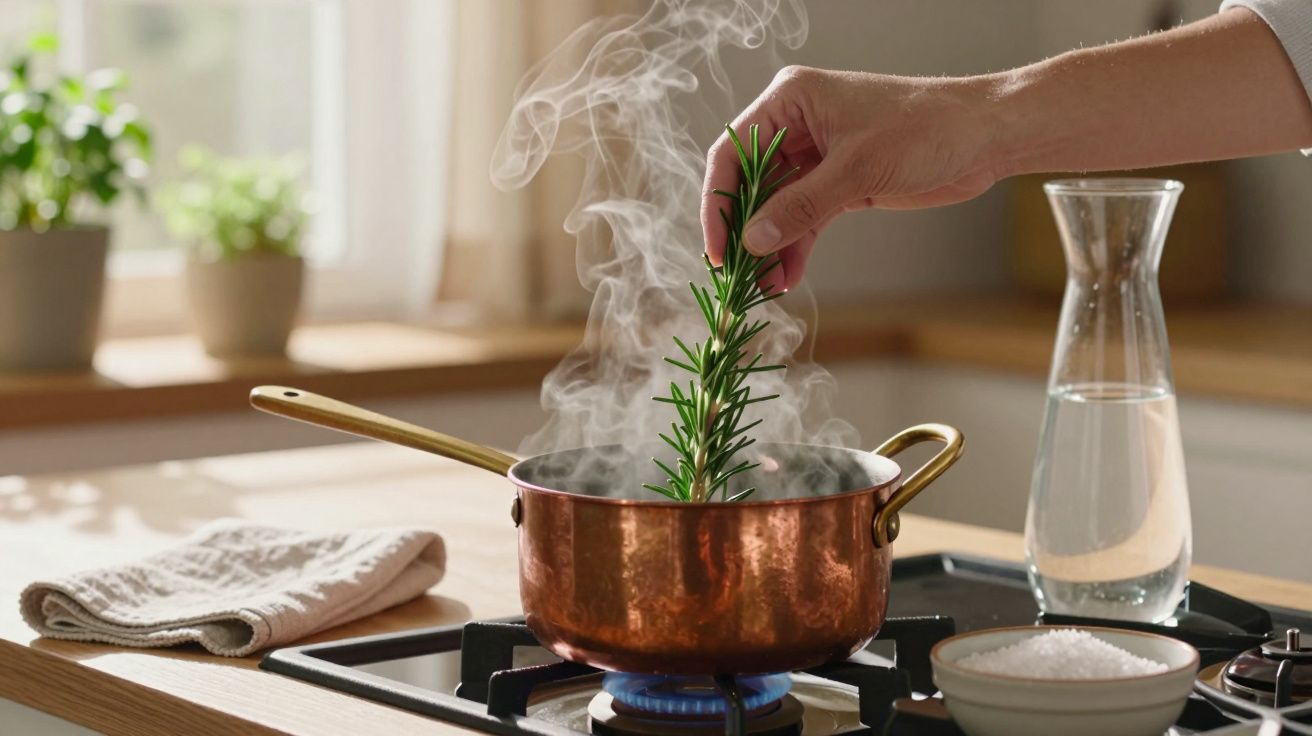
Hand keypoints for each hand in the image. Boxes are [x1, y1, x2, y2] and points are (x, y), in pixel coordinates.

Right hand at [702, 66, 1003, 292]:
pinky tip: (787, 277)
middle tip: (739, 274)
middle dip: (745, 231)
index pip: (733, 152)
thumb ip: (800, 206)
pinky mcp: (838, 181)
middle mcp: (796, 124)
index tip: (719, 248)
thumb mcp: (856, 170)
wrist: (984, 136)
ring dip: (770, 246)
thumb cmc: (926, 129)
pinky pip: (803, 217)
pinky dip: (794, 246)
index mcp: (791, 100)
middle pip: (750, 183)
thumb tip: (753, 239)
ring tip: (765, 285)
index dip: (719, 203)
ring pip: (775, 206)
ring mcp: (816, 154)